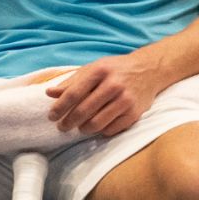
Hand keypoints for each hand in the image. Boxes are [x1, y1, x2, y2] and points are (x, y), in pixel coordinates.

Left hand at [45, 53, 164, 136]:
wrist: (149, 70)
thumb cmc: (116, 70)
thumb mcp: (94, 68)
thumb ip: (72, 81)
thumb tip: (49, 93)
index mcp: (100, 71)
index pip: (73, 93)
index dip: (60, 107)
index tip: (51, 116)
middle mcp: (113, 85)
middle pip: (83, 111)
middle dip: (68, 122)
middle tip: (62, 127)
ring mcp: (125, 100)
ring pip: (96, 123)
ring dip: (83, 129)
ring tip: (80, 127)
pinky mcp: (134, 113)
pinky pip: (111, 129)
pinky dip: (101, 131)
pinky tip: (98, 126)